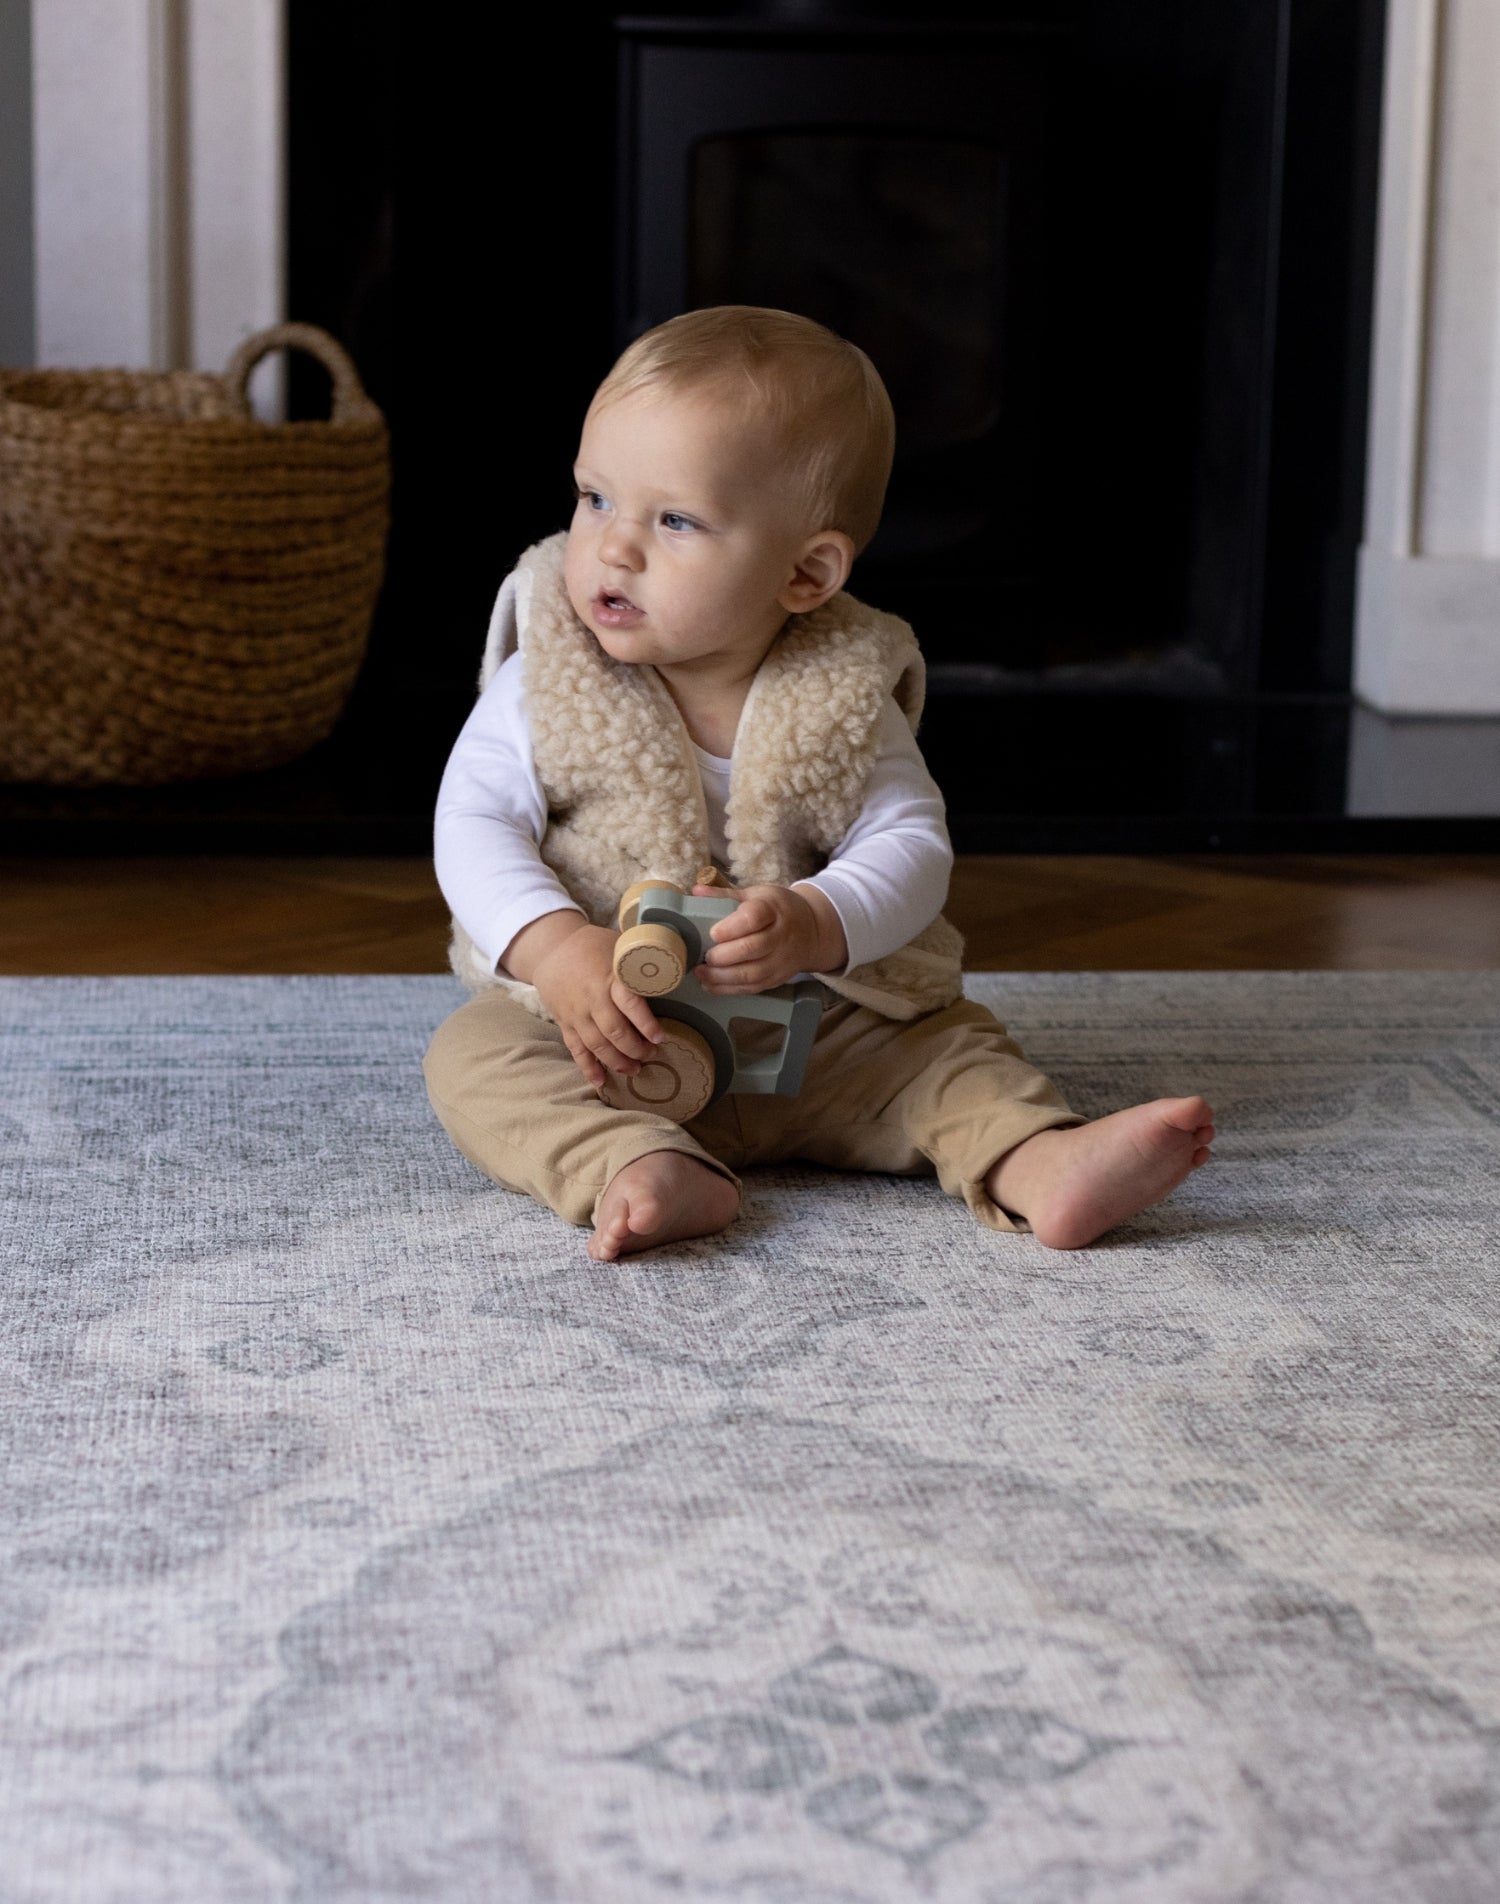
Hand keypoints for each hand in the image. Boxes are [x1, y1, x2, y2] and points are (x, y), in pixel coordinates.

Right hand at [531, 923, 664, 1088]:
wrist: (550, 949)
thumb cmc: (592, 946)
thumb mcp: (618, 945)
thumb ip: (638, 963)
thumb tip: (671, 970)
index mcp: (608, 977)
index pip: (629, 1004)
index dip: (646, 1024)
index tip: (661, 1037)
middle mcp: (592, 999)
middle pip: (614, 1031)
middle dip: (636, 1049)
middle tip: (651, 1054)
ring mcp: (576, 1013)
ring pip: (597, 1045)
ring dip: (617, 1062)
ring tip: (635, 1069)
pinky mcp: (565, 1023)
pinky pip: (576, 1050)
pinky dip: (588, 1067)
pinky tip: (601, 1081)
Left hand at [693, 882, 844, 993]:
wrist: (812, 930)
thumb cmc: (777, 909)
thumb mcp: (756, 895)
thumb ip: (725, 895)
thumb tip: (696, 892)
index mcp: (773, 909)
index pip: (754, 918)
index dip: (732, 927)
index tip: (714, 933)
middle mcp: (781, 936)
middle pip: (753, 949)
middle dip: (724, 956)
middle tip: (704, 957)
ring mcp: (781, 960)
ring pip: (753, 974)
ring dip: (723, 977)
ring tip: (701, 973)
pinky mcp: (778, 978)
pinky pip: (753, 988)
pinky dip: (729, 989)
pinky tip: (711, 985)